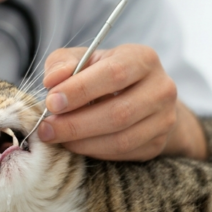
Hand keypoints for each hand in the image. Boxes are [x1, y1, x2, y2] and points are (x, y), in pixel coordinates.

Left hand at [37, 44, 205, 160]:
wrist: (141, 97)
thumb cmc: (103, 74)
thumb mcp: (83, 59)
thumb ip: (63, 64)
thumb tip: (52, 81)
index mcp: (142, 58)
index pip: (114, 74)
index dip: (80, 90)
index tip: (51, 102)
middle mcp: (161, 88)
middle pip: (118, 112)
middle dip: (76, 124)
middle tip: (46, 128)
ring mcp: (164, 118)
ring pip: (121, 139)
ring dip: (82, 142)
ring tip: (56, 137)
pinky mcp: (158, 143)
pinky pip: (123, 153)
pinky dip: (94, 151)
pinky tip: (75, 144)